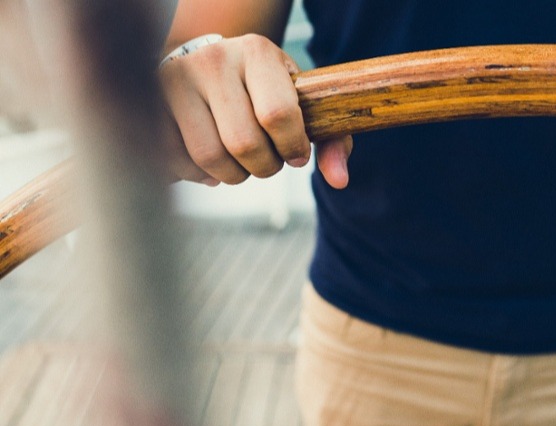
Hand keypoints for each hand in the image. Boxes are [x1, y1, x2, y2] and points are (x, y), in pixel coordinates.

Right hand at [159, 33, 351, 187]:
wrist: (214, 68)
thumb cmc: (268, 92)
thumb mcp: (304, 105)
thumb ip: (331, 140)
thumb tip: (339, 180)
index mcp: (257, 52)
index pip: (278, 114)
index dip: (292, 147)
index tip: (296, 154)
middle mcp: (213, 60)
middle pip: (244, 143)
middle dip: (265, 166)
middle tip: (268, 159)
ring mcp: (175, 79)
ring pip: (209, 158)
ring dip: (234, 174)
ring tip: (241, 161)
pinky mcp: (150, 104)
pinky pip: (177, 161)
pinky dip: (200, 175)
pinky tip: (210, 161)